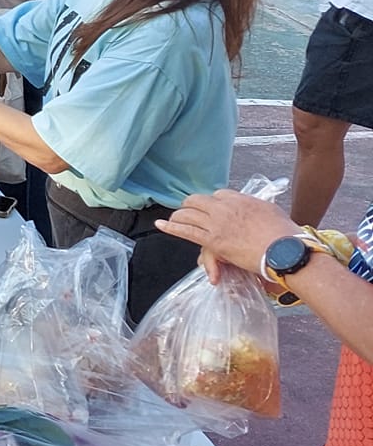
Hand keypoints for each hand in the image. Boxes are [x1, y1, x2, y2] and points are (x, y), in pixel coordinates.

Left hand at [155, 190, 297, 283]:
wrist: (286, 251)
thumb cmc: (286, 235)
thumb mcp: (273, 212)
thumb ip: (259, 208)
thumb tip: (258, 210)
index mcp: (241, 199)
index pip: (218, 194)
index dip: (212, 202)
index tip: (212, 208)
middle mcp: (226, 207)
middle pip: (198, 200)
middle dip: (190, 205)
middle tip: (188, 211)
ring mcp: (217, 223)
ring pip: (188, 213)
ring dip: (179, 216)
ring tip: (174, 218)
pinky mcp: (213, 240)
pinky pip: (185, 231)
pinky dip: (170, 227)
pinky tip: (160, 225)